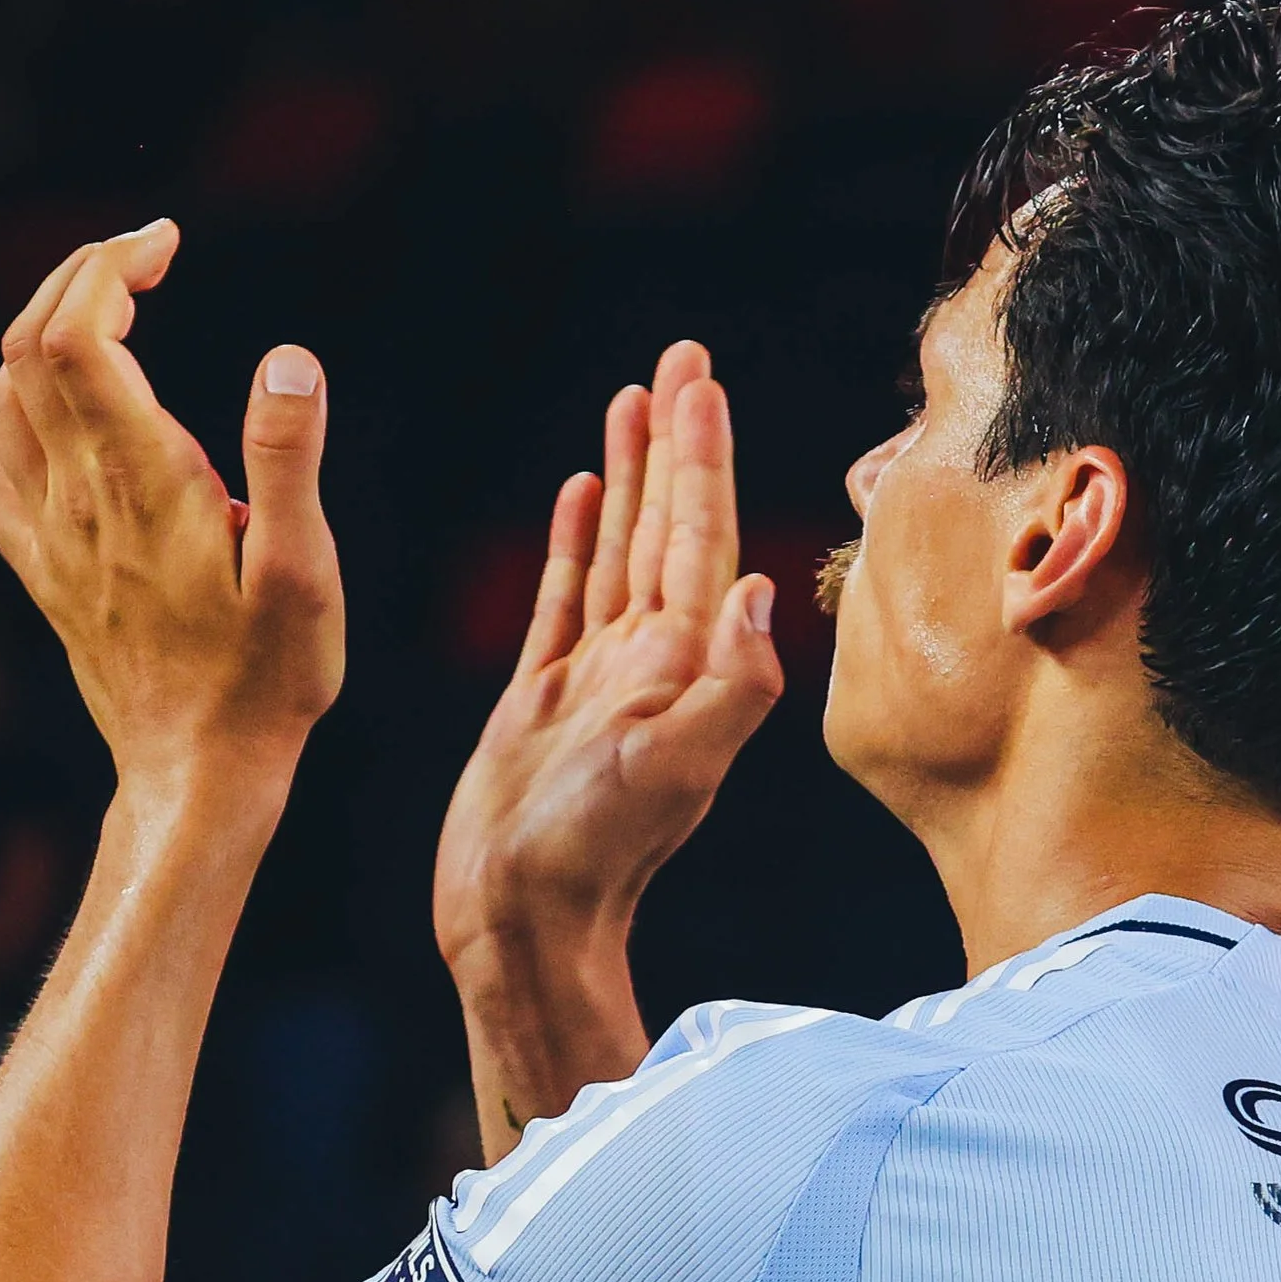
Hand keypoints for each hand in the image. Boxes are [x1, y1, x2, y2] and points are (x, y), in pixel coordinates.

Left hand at [0, 222, 343, 801]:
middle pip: (31, 348)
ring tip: (102, 312)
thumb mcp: (304, 572)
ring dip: (40, 334)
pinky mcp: (43, 574)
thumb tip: (287, 361)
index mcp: (141, 484)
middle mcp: (78, 501)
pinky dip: (4, 415)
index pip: (81, 336)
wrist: (197, 776)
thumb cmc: (265, 682)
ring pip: (2, 401)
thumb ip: (288, 461)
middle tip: (143, 255)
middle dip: (79, 278)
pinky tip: (41, 414)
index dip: (110, 267)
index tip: (165, 240)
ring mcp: (50, 539)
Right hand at [434, 340, 780, 975]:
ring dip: (628, 476)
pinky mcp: (545, 699)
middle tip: (681, 358)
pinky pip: (566, 598)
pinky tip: (581, 493)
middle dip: (675, 442)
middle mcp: (650, 662)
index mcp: (683, 665)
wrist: (523, 923)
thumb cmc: (593, 858)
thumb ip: (729, 687)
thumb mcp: (673, 771)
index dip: (702, 458)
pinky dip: (577, 540)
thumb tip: (757, 591)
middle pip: (667, 527)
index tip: (702, 382)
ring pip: (618, 550)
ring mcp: (599, 678)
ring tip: (634, 400)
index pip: (700, 538)